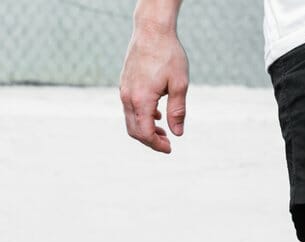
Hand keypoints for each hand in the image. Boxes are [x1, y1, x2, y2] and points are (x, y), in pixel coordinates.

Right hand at [119, 26, 188, 153]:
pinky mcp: (125, 84)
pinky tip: (156, 115)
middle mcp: (128, 97)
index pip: (145, 133)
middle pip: (134, 131)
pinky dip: (141, 117)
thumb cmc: (168, 54)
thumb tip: (177, 133)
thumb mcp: (179, 84)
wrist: (152, 30)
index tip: (170, 148)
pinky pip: (129, 108)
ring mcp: (124, 90)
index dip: (157, 145)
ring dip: (145, 130)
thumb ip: (177, 111)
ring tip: (163, 131)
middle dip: (150, 141)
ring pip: (130, 120)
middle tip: (167, 143)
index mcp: (141, 99)